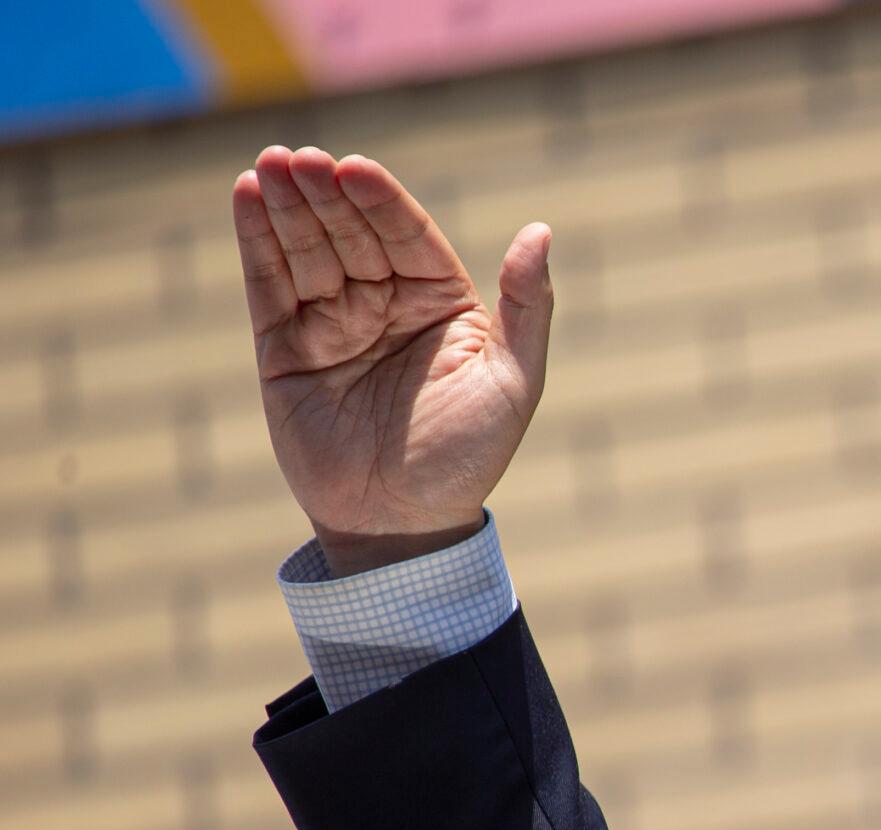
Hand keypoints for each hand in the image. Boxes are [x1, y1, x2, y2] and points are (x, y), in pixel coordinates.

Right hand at [232, 146, 551, 575]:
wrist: (403, 525)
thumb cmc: (468, 456)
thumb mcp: (515, 382)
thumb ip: (529, 307)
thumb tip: (541, 232)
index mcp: (442, 303)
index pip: (408, 236)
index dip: (381, 202)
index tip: (355, 169)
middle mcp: (387, 304)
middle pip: (352, 234)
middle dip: (326, 195)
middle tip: (300, 159)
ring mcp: (333, 322)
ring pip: (307, 250)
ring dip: (287, 206)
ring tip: (268, 165)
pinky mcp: (285, 347)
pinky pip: (269, 285)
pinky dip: (256, 241)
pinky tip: (245, 196)